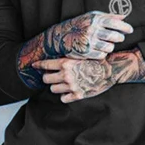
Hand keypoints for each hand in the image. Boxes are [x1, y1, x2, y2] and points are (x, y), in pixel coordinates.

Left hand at [17, 12, 132, 89]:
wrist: (110, 70)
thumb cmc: (96, 59)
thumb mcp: (81, 53)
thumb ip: (68, 54)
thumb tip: (57, 46)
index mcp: (66, 63)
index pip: (45, 65)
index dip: (38, 65)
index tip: (34, 65)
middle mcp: (66, 75)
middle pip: (46, 79)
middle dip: (47, 78)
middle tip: (51, 76)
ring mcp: (72, 86)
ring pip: (53, 89)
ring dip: (56, 87)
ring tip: (61, 84)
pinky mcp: (78, 95)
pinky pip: (63, 99)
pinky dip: (65, 96)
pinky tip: (68, 91)